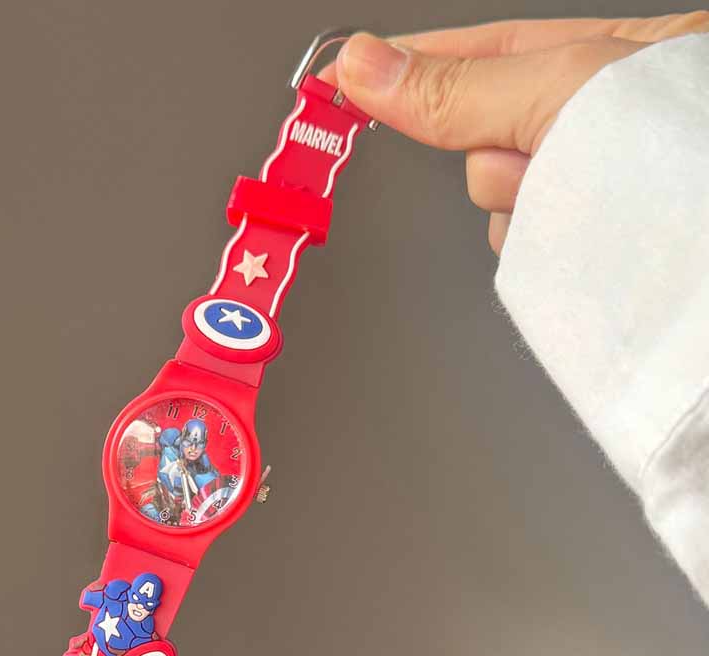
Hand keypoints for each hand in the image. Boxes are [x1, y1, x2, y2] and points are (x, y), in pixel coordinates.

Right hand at [331, 14, 708, 252]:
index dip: (404, 63)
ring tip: (590, 203)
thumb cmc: (690, 148)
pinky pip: (532, 247)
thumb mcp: (565, 92)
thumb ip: (457, 87)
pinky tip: (590, 240)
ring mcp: (597, 186)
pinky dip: (548, 245)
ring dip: (530, 205)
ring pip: (508, 201)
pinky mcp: (592, 245)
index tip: (338, 76)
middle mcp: (599, 121)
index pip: (480, 51)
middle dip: (502, 155)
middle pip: (488, 140)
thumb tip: (366, 66)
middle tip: (541, 157)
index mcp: (605, 57)